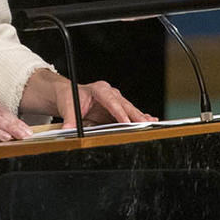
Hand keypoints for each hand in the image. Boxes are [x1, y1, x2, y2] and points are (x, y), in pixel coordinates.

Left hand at [26, 69, 155, 129]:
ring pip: (130, 110)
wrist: (69, 95)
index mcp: (99, 89)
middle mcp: (110, 93)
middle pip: (125, 105)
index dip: (120, 112)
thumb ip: (69, 119)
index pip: (111, 101)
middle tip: (145, 124)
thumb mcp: (67, 107)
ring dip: (140, 117)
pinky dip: (138, 118)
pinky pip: (129, 114)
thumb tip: (68, 129)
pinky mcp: (116, 109)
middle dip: (136, 115)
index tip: (126, 121)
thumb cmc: (69, 97)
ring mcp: (115, 101)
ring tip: (152, 124)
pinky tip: (149, 122)